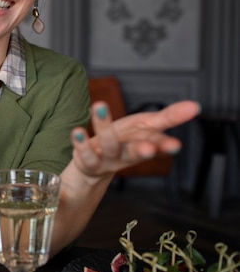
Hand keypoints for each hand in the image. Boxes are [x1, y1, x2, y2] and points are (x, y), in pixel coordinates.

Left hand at [70, 100, 199, 176]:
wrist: (94, 165)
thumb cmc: (125, 140)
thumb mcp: (148, 126)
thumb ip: (169, 117)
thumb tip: (195, 106)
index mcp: (145, 145)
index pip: (157, 145)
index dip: (165, 146)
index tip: (175, 145)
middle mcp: (127, 155)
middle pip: (135, 152)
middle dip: (142, 150)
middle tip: (148, 147)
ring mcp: (107, 159)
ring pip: (108, 146)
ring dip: (104, 127)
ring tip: (99, 106)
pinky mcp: (88, 161)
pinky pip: (84, 153)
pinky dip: (80, 142)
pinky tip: (76, 131)